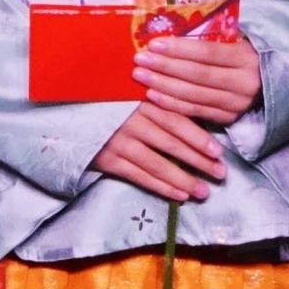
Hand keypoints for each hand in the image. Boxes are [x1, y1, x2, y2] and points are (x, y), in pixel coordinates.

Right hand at [91, 103, 226, 199]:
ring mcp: (118, 142)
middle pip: (171, 143)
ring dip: (183, 179)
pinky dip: (161, 187)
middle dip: (198, 161)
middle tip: (220, 174)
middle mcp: (130, 121)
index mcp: (140, 101)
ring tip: (203, 191)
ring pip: (157, 164)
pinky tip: (179, 195)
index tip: (218, 152)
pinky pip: (139, 176)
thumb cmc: (107, 100)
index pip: (176, 120)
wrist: (68, 113)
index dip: (198, 137)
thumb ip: (159, 102)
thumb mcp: (132, 93)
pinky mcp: (107, 160)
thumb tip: (196, 120)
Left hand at [133, 26, 262, 129]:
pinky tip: (152, 95)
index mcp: (246, 57)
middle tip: (139, 59)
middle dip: (165, 67)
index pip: (207, 53)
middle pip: (197, 74)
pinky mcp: (229, 118)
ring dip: (163, 86)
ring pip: (194, 95)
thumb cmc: (244, 57)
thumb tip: (169, 30)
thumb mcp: (236, 42)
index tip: (153, 44)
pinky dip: (172, 104)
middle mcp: (244, 82)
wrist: (272, 85)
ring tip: (140, 76)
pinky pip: (195, 112)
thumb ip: (210, 39)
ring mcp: (237, 104)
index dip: (179, 49)